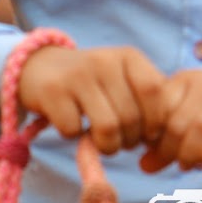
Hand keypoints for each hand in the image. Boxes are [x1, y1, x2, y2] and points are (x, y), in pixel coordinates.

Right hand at [16, 45, 166, 154]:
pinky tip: (72, 124)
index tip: (148, 134)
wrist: (39, 67)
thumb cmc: (92, 83)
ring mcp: (77, 75)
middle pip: (131, 116)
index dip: (156, 120)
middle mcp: (104, 60)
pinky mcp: (52, 92)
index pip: (155, 91)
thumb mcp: (121, 80)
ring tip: (103, 141)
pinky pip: (74, 130)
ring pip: (107, 128)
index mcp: (128, 57)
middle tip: (120, 141)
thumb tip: (162, 137)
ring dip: (108, 145)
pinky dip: (75, 136)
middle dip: (130, 140)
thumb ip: (144, 101)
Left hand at [140, 60, 201, 177]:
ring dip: (192, 156)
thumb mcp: (193, 107)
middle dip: (169, 151)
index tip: (154, 147)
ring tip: (191, 166)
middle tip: (176, 161)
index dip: (149, 134)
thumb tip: (143, 166)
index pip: (156, 108)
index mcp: (186, 81)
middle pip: (177, 123)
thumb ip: (167, 135)